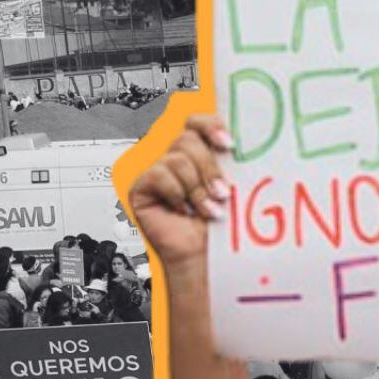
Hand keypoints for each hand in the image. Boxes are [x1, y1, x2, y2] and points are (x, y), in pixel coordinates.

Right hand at [129, 114, 231, 270]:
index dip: (211, 126)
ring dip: (196, 188)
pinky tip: (182, 210)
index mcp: (199, 154)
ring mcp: (158, 172)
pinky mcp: (142, 187)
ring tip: (206, 209)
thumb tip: (237, 141)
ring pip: (176, 158)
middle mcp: (177, 159)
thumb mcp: (230, 186)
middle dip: (209, 168)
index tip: (229, 144)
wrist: (205, 256)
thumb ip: (229, 161)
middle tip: (222, 192)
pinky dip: (175, 194)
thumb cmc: (219, 227)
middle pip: (187, 138)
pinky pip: (158, 175)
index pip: (197, 122)